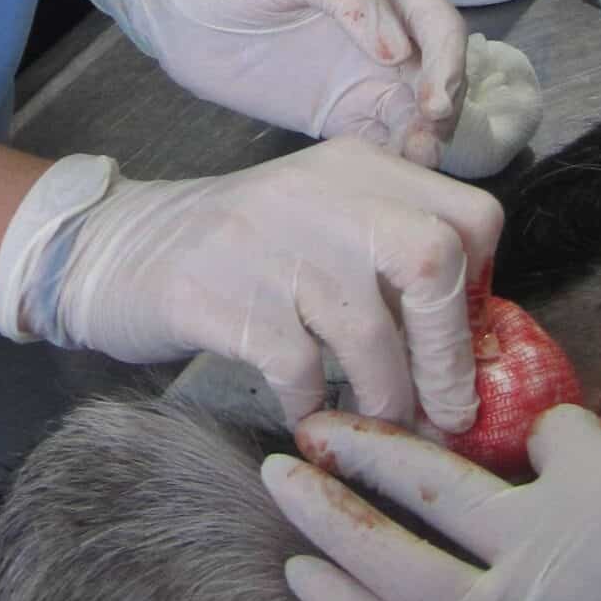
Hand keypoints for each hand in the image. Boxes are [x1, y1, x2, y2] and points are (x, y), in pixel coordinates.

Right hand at [0, 139, 501, 429]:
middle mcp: (317, 191)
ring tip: (382, 432)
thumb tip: (474, 335)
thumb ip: (387, 249)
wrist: (115, 246)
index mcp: (357, 168)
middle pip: (433, 259)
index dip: (485, 288)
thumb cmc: (237, 251)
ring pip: (367, 328)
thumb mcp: (319, 218)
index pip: (470, 215)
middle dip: (450, 352)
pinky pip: (296, 368)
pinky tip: (311, 423)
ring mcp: (263, 240)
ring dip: (387, 399)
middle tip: (448, 412)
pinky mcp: (215, 294)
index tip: (465, 339)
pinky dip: (312, 408)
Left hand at [81, 0, 467, 166]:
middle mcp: (388, 35)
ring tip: (413, 162)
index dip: (447, 63)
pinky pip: (381, 140)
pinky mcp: (341, 115)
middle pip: (440, 75)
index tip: (433, 102)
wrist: (177, 12)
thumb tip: (397, 49)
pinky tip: (390, 175)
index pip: (439, 25)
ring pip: (417, 113)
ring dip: (425, 138)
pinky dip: (394, 158)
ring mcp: (366, 78)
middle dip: (444, 109)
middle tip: (427, 143)